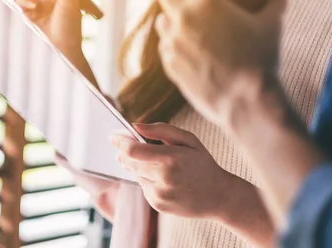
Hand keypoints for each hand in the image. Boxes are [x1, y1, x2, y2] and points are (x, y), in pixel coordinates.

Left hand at [111, 123, 230, 217]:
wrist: (218, 196)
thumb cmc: (202, 163)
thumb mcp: (188, 140)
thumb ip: (160, 129)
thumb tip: (135, 126)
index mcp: (171, 159)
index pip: (134, 150)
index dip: (120, 142)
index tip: (113, 136)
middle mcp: (163, 179)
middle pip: (130, 163)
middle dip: (123, 153)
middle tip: (120, 145)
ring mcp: (159, 195)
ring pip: (136, 175)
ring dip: (137, 167)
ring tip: (153, 162)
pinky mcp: (158, 205)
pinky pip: (143, 187)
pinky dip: (147, 180)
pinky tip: (162, 178)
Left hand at [156, 0, 285, 128]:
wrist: (245, 101)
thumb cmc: (260, 60)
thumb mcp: (272, 24)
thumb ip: (273, 2)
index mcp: (205, 0)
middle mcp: (183, 18)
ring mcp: (172, 42)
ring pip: (161, 20)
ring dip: (169, 18)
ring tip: (183, 23)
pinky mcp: (169, 64)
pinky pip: (164, 46)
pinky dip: (171, 43)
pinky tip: (185, 47)